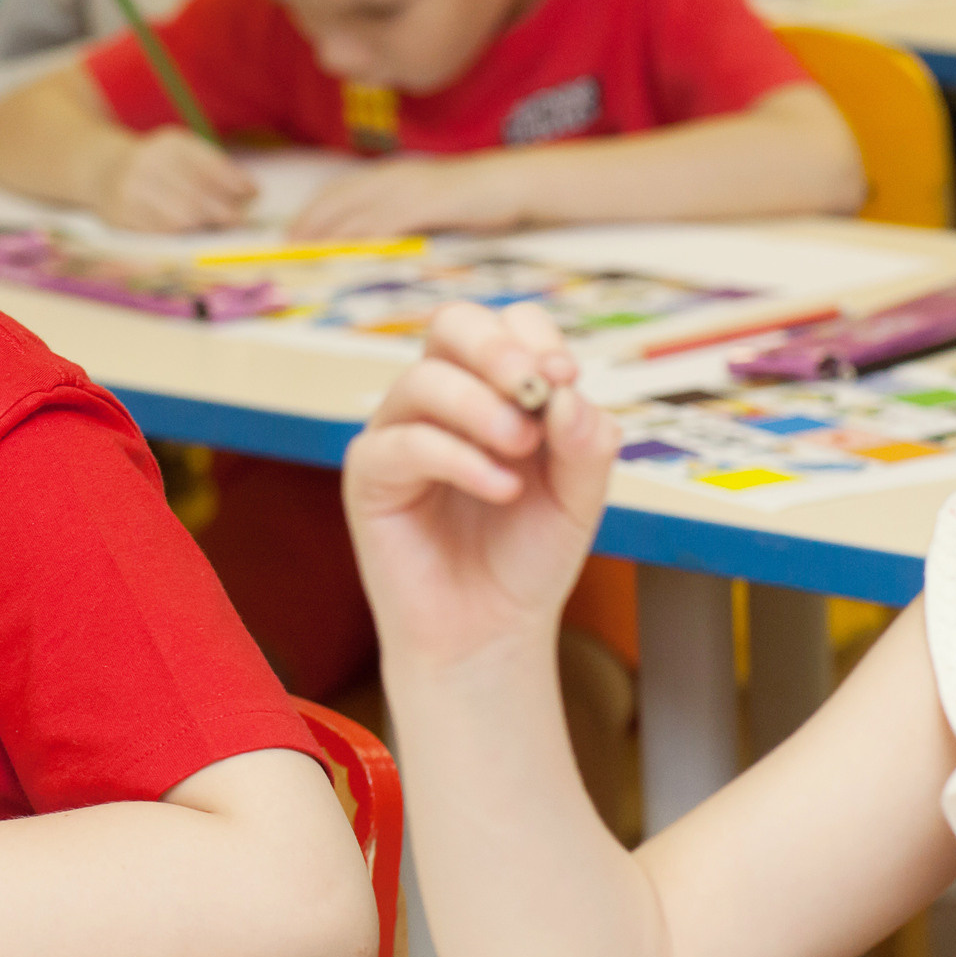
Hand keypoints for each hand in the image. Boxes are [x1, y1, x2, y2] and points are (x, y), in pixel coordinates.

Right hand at [97, 127, 256, 231]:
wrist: (104, 169)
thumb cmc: (158, 165)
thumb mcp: (183, 153)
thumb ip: (215, 168)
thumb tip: (250, 191)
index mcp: (171, 145)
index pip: (208, 164)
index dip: (233, 181)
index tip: (254, 192)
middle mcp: (149, 164)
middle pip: (195, 194)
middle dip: (223, 210)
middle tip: (239, 221)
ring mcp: (132, 190)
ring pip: (178, 216)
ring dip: (204, 225)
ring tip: (219, 228)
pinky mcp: (121, 215)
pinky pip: (159, 230)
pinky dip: (181, 234)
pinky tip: (193, 234)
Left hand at [290, 155, 528, 239]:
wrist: (512, 183)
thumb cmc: (472, 199)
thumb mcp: (426, 204)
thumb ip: (397, 217)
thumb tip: (370, 242)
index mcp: (389, 175)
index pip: (338, 191)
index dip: (312, 212)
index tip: (291, 234)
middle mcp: (392, 177)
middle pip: (338, 199)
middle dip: (309, 223)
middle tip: (288, 249)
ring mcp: (408, 189)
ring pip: (357, 211)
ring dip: (328, 233)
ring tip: (308, 253)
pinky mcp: (427, 203)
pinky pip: (387, 221)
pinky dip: (363, 236)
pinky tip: (348, 250)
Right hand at [343, 302, 619, 666]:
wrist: (489, 632)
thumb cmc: (526, 558)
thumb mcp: (579, 496)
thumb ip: (585, 442)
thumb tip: (566, 393)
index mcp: (492, 392)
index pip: (506, 324)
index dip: (537, 339)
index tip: (567, 379)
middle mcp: (440, 401)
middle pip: (451, 325)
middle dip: (498, 347)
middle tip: (535, 387)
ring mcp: (399, 432)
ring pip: (425, 380)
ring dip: (483, 407)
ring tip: (523, 453)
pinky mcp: (370, 475)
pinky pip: (405, 442)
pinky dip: (461, 458)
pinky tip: (501, 488)